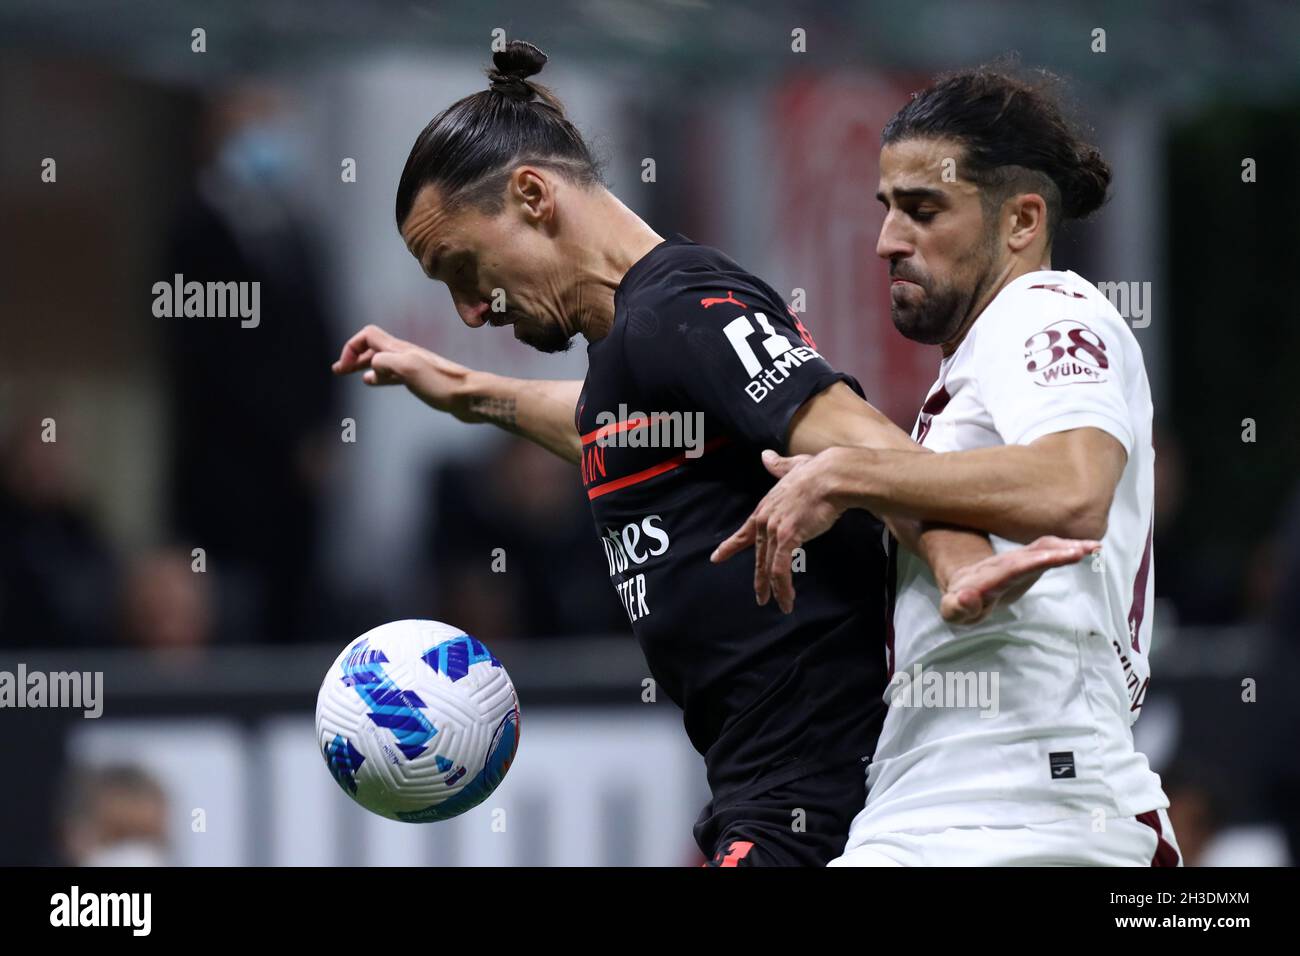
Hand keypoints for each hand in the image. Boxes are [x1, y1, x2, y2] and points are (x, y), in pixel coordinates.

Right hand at [333, 324, 481, 421]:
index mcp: (400, 349)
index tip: (344, 367)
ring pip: (381, 360)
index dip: (352, 347)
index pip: (368, 336)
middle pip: (372, 347)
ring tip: (349, 374)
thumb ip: (386, 362)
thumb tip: (371, 366)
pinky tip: (374, 382)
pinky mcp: (420, 381)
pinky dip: (378, 376)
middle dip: (353, 356)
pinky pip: (392, 374)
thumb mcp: (409, 369)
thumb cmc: (442, 383)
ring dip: (363, 365)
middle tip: (337, 370)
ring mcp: (412, 367)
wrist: (470, 397)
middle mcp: (405, 354)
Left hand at [710, 447, 850, 613]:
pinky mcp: (788, 538)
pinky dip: (783, 586)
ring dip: (774, 588)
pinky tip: (787, 599)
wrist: (831, 476)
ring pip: (769, 566)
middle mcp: (765, 519)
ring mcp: (774, 529)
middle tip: (760, 596)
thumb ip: (779, 466)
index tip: (716, 558)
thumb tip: (766, 456)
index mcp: (765, 507)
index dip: (730, 546)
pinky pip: (781, 569)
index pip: (744, 532)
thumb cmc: (817, 471)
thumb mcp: (793, 467)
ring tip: (778, 604)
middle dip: (759, 578)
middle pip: (758, 554)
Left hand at [939, 535, 1099, 624]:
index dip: (1026, 564)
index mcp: (988, 578)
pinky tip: (1091, 548)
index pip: (1008, 570)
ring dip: (1066, 546)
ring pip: (1042, 549)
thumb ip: (957, 608)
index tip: (1045, 559)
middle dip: (1053, 552)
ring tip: (1093, 547)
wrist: (963, 585)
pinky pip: (1050, 551)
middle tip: (1079, 551)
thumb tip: (965, 598)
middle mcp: (1005, 564)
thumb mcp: (952, 611)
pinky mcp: (1030, 561)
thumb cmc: (959, 602)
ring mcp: (1018, 560)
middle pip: (1030, 555)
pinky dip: (1069, 548)